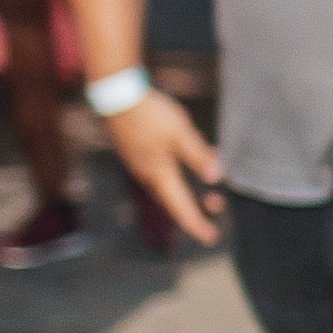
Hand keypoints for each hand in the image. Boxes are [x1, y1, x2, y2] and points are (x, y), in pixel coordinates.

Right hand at [107, 87, 224, 247]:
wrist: (116, 94)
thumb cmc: (149, 115)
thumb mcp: (181, 134)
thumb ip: (199, 157)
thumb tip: (216, 178)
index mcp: (159, 175)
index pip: (181, 208)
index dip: (197, 224)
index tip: (211, 237)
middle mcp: (147, 174)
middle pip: (173, 199)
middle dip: (195, 205)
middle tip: (216, 203)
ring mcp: (138, 163)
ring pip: (167, 182)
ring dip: (187, 184)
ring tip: (208, 170)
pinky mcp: (135, 150)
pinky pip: (160, 167)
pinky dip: (177, 167)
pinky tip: (188, 148)